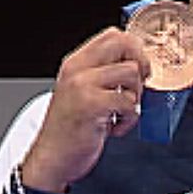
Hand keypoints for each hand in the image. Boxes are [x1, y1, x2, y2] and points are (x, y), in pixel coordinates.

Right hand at [19, 27, 150, 192]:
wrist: (51, 159)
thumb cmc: (69, 130)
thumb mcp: (80, 93)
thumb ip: (102, 75)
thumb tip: (136, 64)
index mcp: (76, 63)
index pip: (113, 34)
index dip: (134, 49)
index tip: (137, 69)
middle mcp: (77, 70)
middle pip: (125, 44)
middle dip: (140, 65)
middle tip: (135, 87)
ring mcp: (82, 86)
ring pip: (131, 72)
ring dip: (135, 96)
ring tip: (121, 112)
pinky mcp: (91, 105)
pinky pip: (128, 101)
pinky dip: (130, 118)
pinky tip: (115, 126)